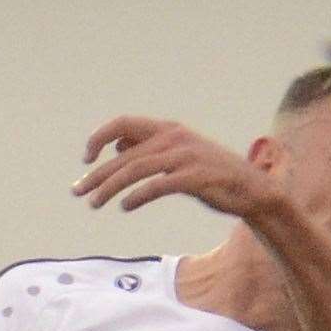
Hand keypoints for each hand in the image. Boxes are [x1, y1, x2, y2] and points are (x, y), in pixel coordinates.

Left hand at [74, 116, 280, 218]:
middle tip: (79, 191)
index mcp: (169, 129)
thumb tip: (118, 144)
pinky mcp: (196, 177)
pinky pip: (159, 185)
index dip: (99, 137)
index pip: (123, 123)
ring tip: (95, 203)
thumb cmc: (212, 175)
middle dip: (98, 174)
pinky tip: (125, 206)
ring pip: (136, 170)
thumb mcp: (178, 156)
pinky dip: (138, 196)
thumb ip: (149, 148)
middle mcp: (175, 138)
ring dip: (111, 187)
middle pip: (124, 154)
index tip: (86, 159)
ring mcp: (186, 156)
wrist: (252, 190)